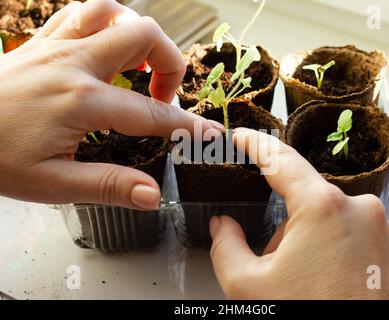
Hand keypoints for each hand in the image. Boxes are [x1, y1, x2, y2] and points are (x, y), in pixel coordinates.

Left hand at [0, 0, 221, 209]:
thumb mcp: (53, 184)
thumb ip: (109, 186)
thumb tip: (153, 194)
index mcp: (82, 101)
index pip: (152, 113)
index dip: (187, 125)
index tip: (209, 133)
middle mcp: (74, 63)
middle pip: (144, 37)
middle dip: (170, 65)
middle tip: (164, 97)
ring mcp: (57, 46)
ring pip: (114, 12)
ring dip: (138, 36)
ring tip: (140, 67)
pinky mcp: (42, 41)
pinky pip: (82, 13)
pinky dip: (106, 24)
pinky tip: (107, 49)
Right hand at [209, 128, 388, 298]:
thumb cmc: (308, 317)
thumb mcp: (247, 285)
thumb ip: (226, 245)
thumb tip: (223, 226)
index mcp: (323, 208)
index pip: (280, 161)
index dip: (256, 145)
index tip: (244, 137)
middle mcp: (361, 211)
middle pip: (305, 203)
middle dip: (286, 230)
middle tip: (278, 267)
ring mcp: (382, 232)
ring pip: (331, 222)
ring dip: (312, 244)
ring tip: (307, 283)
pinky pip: (356, 238)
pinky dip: (337, 254)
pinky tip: (330, 285)